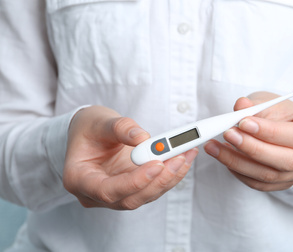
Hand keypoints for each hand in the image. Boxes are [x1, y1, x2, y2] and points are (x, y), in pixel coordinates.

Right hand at [64, 106, 197, 209]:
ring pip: (146, 195)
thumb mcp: (99, 121)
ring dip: (169, 177)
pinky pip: (153, 187)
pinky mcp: (132, 189)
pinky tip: (183, 158)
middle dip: (158, 180)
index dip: (134, 182)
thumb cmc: (89, 128)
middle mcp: (96, 194)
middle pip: (130, 198)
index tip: (156, 165)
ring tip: (186, 154)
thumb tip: (143, 138)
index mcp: (79, 179)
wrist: (90, 133)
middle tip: (178, 157)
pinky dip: (170, 174)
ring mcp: (116, 194)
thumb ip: (120, 128)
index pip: (107, 191)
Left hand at [204, 92, 292, 191]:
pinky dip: (239, 172)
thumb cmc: (280, 111)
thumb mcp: (269, 101)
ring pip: (269, 175)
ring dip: (237, 161)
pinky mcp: (284, 183)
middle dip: (252, 148)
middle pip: (286, 160)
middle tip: (227, 134)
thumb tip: (240, 106)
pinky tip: (224, 157)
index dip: (270, 132)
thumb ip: (255, 105)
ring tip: (215, 146)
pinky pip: (260, 184)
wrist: (283, 126)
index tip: (243, 122)